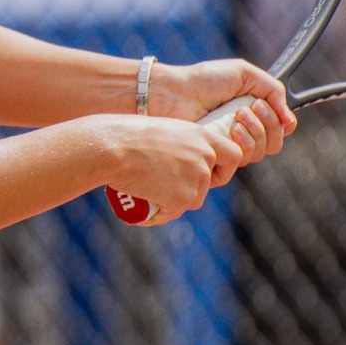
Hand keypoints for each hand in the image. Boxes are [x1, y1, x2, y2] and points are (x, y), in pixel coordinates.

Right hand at [91, 112, 244, 225]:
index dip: (223, 168)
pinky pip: (172, 212)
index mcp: (202, 135)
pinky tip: (145, 206)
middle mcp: (205, 157)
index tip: (209, 173)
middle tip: (164, 185)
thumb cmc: (127, 135)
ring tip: (149, 193)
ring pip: (191, 200)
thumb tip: (177, 158)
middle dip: (188, 189)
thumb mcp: (163, 131)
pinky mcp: (182, 199)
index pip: (233, 155)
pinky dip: (159, 213)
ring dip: (173, 201)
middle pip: (207, 184)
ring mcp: (196, 179)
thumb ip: (179, 144)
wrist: (112, 147)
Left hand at [150, 59, 296, 164]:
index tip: (263, 104)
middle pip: (275, 142)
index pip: (282, 128)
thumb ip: (273, 90)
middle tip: (248, 107)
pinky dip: (244, 143)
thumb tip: (289, 119)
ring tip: (236, 115)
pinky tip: (231, 128)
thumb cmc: (205, 80)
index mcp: (253, 112)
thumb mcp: (244, 74)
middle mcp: (245, 131)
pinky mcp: (219, 156)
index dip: (280, 120)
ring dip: (255, 131)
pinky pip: (244, 159)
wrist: (175, 92)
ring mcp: (231, 144)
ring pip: (261, 152)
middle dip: (268, 123)